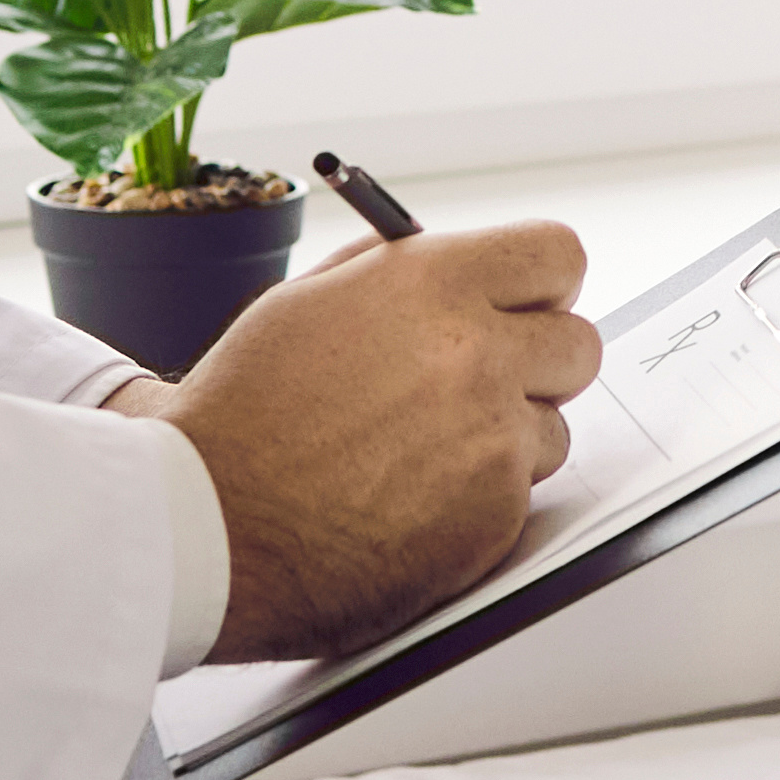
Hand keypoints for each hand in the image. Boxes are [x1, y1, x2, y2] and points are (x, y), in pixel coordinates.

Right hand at [156, 221, 598, 660]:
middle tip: (482, 388)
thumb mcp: (304, 305)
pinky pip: (519, 497)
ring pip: (552, 430)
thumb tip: (453, 260)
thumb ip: (394, 274)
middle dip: (537, 365)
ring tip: (414, 460)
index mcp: (431, 285)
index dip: (542, 286)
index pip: (557, 255)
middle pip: (578, 345)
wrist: (201, 524)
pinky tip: (405, 507)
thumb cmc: (238, 416)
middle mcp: (476, 353)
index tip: (524, 307)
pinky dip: (476, 505)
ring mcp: (493, 439)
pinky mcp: (494, 516)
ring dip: (504, 444)